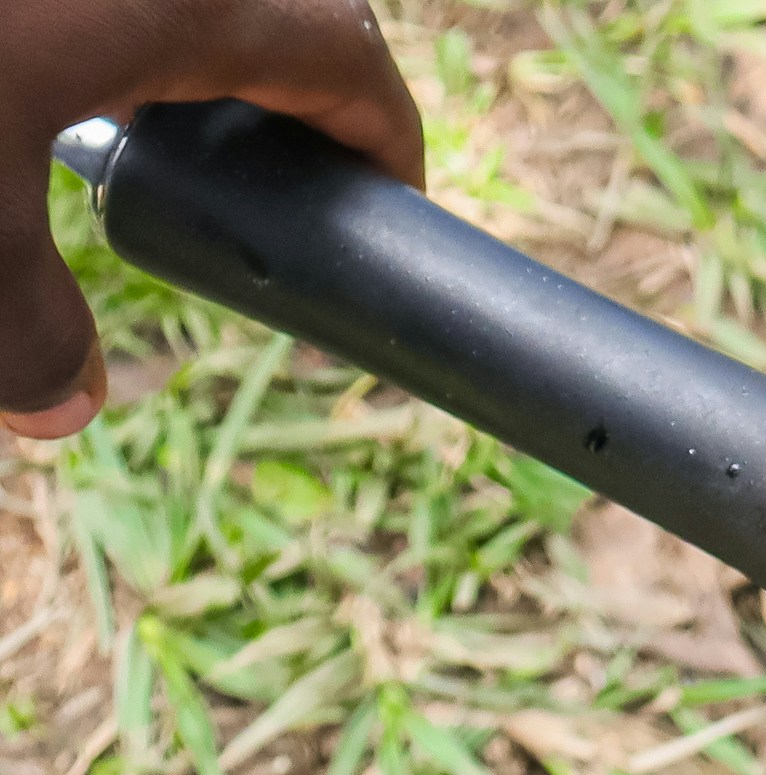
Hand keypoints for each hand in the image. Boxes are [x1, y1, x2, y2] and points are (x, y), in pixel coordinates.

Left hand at [6, 0, 423, 437]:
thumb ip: (21, 315)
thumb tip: (61, 406)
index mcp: (188, 3)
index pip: (349, 59)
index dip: (388, 139)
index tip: (392, 212)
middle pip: (294, 12)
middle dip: (314, 95)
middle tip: (287, 187)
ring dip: (217, 56)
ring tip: (170, 133)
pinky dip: (137, 28)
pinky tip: (69, 72)